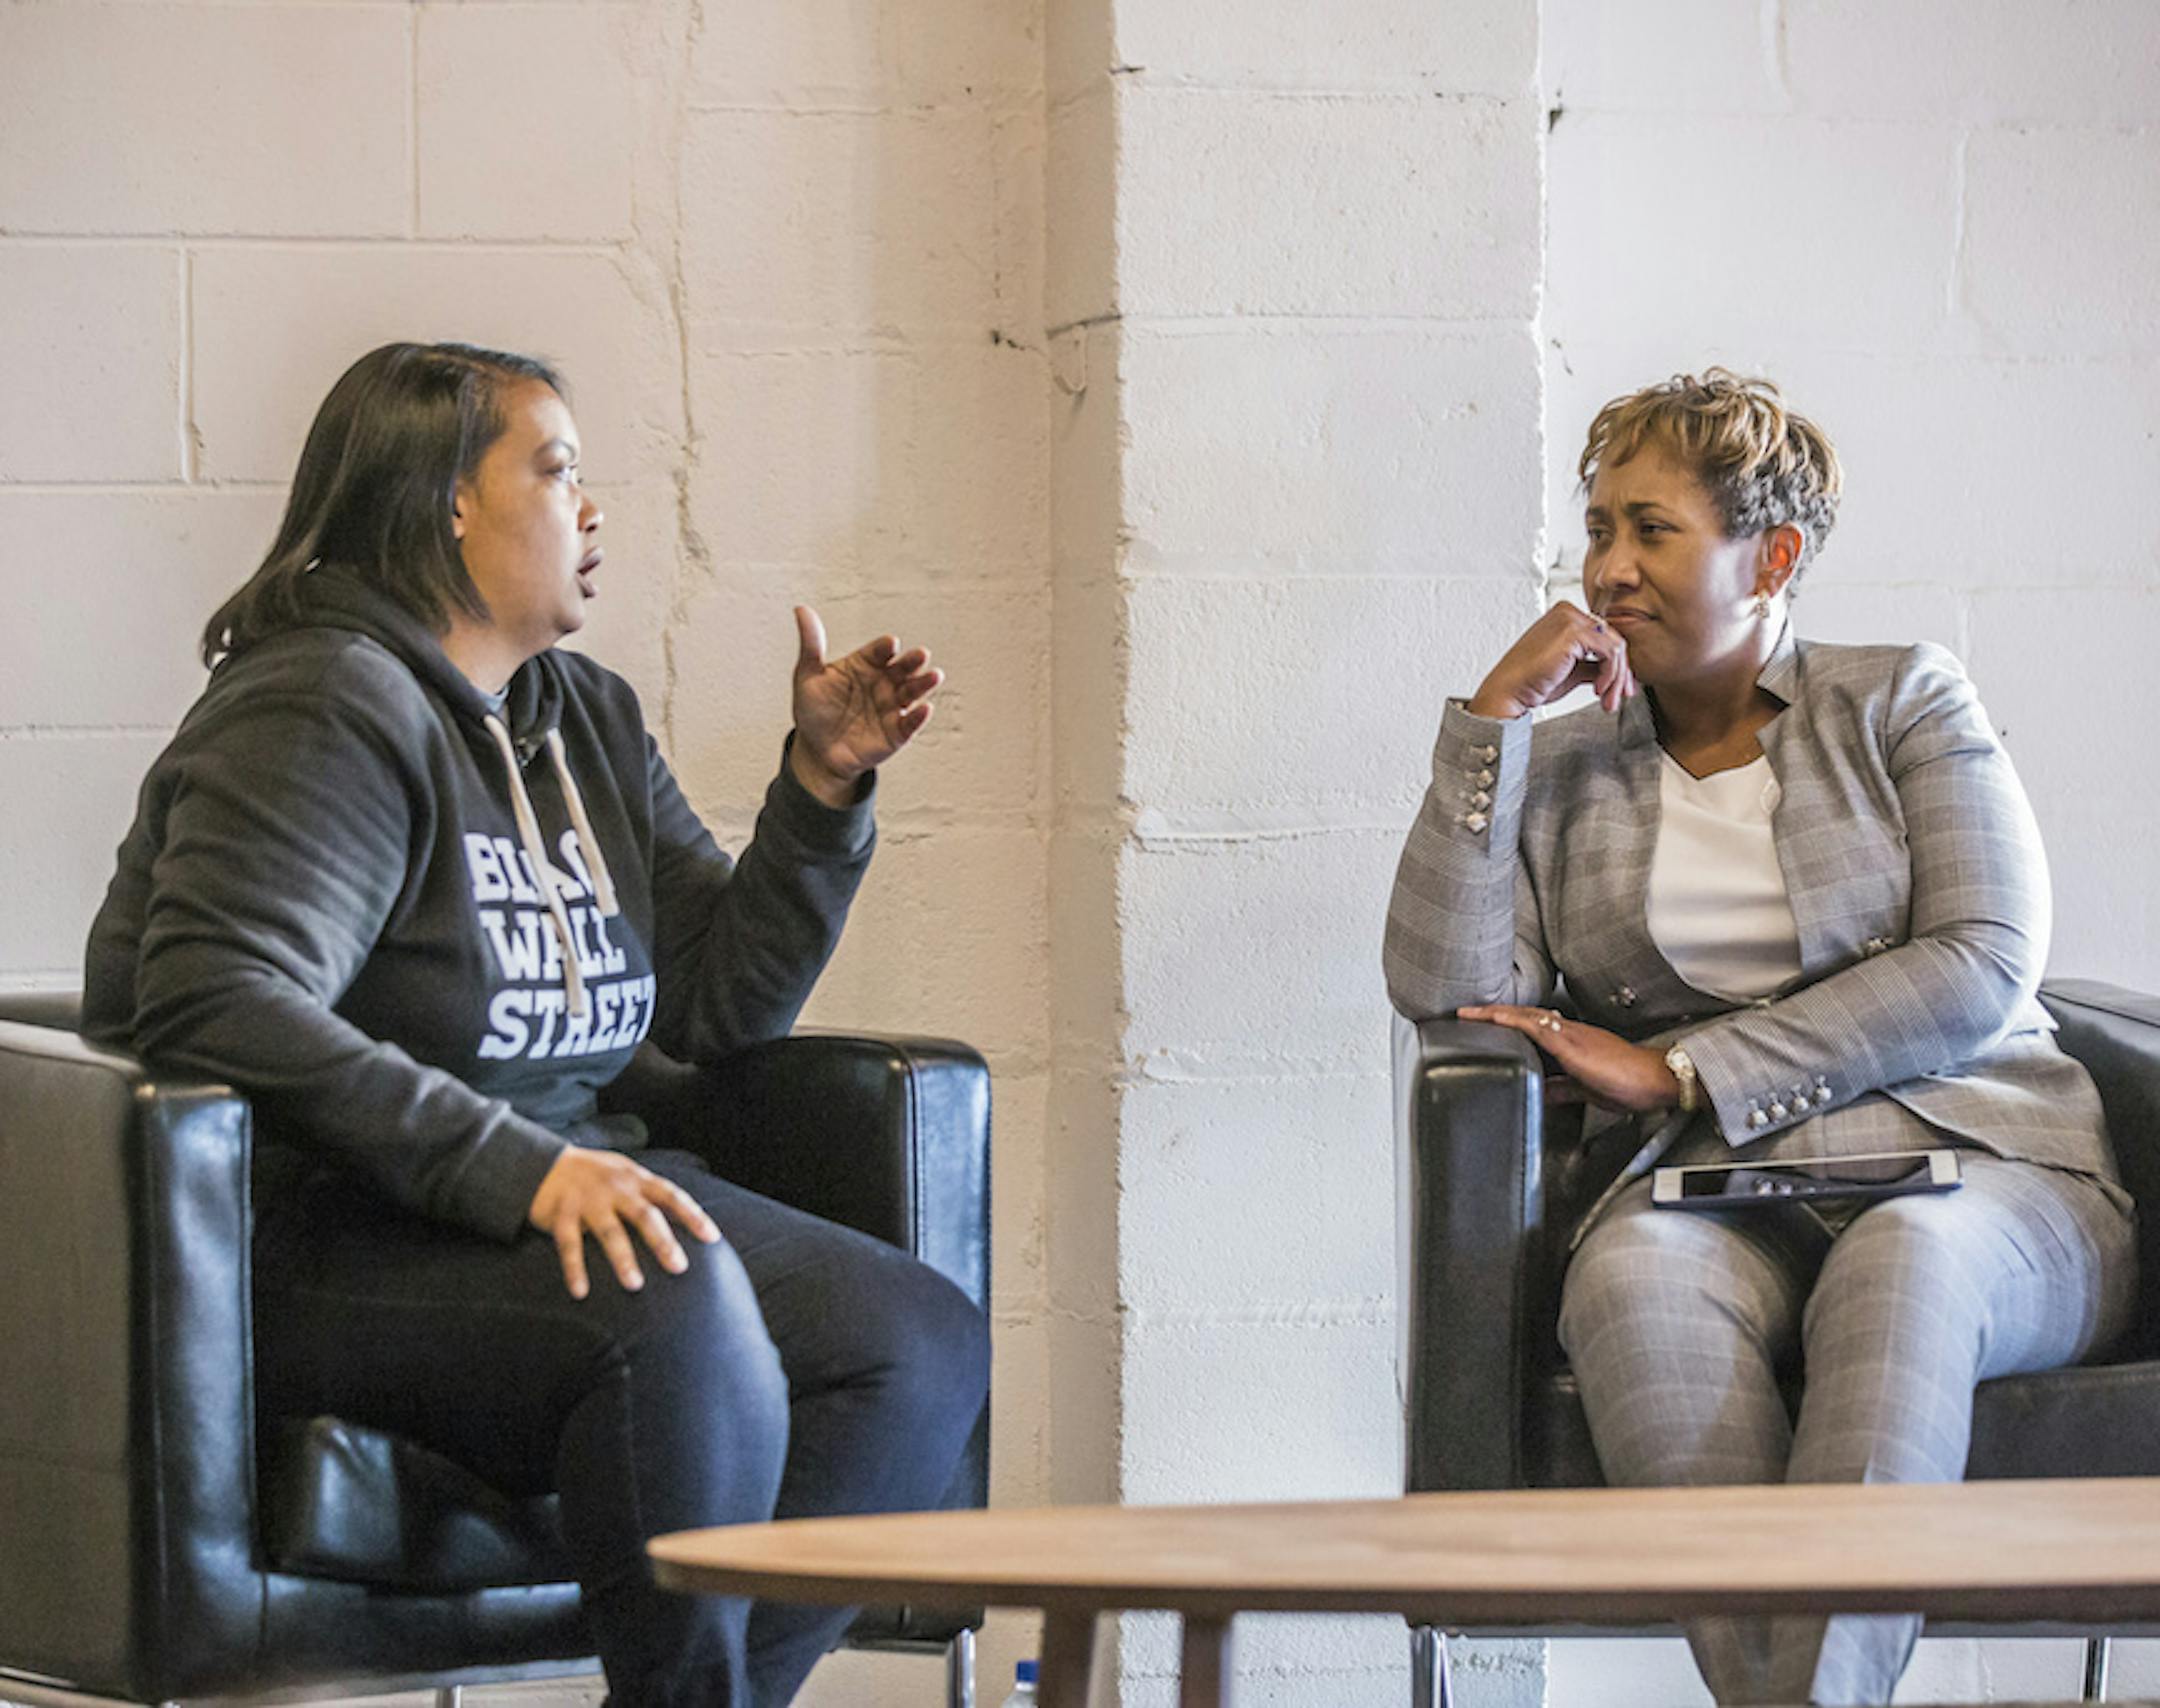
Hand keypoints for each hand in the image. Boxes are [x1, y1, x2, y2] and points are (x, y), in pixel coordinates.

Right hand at [528, 1147, 721, 1299]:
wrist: (545, 1164)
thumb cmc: (597, 1177)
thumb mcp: (627, 1177)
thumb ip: (651, 1198)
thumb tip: (688, 1226)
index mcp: (636, 1179)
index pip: (671, 1195)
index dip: (693, 1215)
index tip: (712, 1238)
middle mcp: (616, 1188)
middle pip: (644, 1215)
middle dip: (663, 1241)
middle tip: (679, 1267)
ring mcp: (588, 1200)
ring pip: (610, 1231)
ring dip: (622, 1258)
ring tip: (635, 1284)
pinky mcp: (561, 1214)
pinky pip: (568, 1245)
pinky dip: (574, 1270)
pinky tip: (581, 1292)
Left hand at [789, 606, 943, 806]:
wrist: (816, 752)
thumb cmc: (814, 710)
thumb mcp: (808, 676)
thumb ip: (811, 644)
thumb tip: (801, 609)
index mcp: (864, 665)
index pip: (878, 651)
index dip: (885, 647)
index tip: (890, 644)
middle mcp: (883, 683)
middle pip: (902, 668)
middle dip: (912, 661)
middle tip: (920, 654)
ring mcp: (891, 707)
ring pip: (912, 692)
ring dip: (924, 683)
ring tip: (933, 675)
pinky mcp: (897, 732)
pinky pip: (910, 723)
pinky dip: (918, 717)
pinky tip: (924, 708)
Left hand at [1456, 1004, 1680, 1113]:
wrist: (1657, 1080)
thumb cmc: (1631, 1083)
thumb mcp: (1588, 1089)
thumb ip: (1564, 1089)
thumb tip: (1544, 1092)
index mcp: (1572, 1041)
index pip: (1532, 1025)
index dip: (1506, 1021)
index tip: (1482, 1022)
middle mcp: (1568, 1031)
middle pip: (1523, 1015)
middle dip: (1492, 1013)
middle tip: (1464, 1012)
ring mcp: (1570, 1035)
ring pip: (1525, 1016)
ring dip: (1494, 1014)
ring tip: (1468, 1013)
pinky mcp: (1572, 1044)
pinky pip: (1537, 1027)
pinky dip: (1513, 1021)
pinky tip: (1494, 1018)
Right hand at [1466, 601, 1634, 719]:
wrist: (1510, 691)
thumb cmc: (1531, 682)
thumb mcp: (1571, 671)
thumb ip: (1592, 665)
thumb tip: (1614, 672)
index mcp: (1565, 616)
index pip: (1604, 636)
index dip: (1617, 665)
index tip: (1618, 688)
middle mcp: (1568, 612)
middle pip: (1613, 640)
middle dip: (1620, 673)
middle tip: (1618, 697)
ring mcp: (1571, 619)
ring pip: (1616, 646)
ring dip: (1617, 678)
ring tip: (1607, 699)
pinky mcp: (1574, 632)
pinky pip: (1610, 652)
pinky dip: (1611, 674)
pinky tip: (1597, 689)